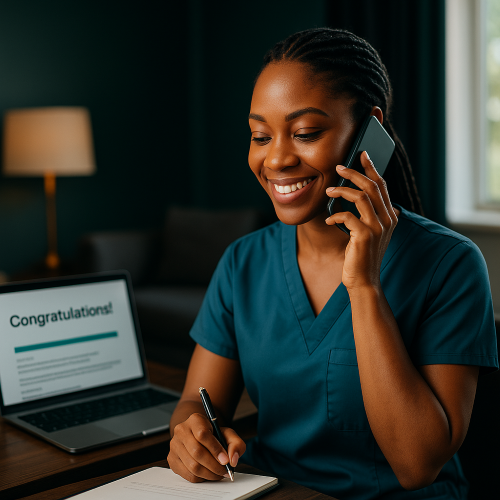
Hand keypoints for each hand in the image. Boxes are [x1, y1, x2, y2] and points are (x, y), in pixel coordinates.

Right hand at [167, 412, 245, 482]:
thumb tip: (233, 459)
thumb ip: (235, 444)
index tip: (226, 460)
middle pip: (197, 452)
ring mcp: (174, 445)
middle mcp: (181, 431)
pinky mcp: (172, 459)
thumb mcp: (227, 434)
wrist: (197, 435)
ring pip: (192, 466)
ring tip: (219, 473)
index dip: (215, 449)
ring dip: (209, 474)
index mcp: (195, 420)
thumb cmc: (213, 435)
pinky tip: (209, 474)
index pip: (202, 435)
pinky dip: (201, 478)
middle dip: (214, 465)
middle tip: (225, 471)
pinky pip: (188, 475)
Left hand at [325, 151, 397, 290]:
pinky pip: (348, 216)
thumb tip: (359, 196)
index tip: (362, 154)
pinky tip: (329, 221)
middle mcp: (388, 219)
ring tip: (329, 190)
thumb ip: (370, 215)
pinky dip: (336, 215)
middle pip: (372, 186)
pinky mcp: (365, 236)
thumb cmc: (362, 256)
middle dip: (354, 173)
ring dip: (342, 190)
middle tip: (339, 167)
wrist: (364, 281)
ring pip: (361, 196)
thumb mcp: (370, 233)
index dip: (371, 168)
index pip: (382, 185)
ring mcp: (378, 227)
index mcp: (390, 216)